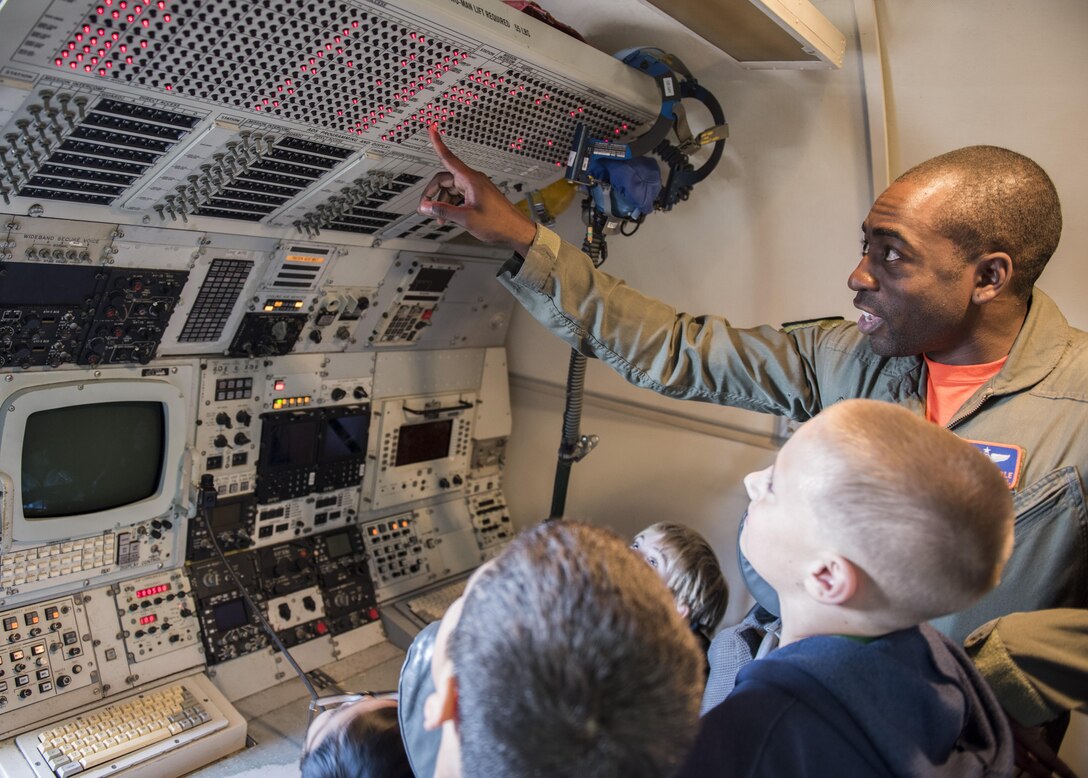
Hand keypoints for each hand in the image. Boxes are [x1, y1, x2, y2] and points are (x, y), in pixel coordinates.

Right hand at [417, 124, 537, 254]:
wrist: (515, 230)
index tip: (431, 129)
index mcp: (470, 180)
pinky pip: (459, 195)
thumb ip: (443, 211)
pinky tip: (450, 217)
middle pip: (444, 179)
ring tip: (439, 219)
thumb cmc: (498, 222)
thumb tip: (426, 207)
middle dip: (432, 193)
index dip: (437, 143)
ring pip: (451, 189)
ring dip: (442, 202)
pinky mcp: (478, 195)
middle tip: (424, 208)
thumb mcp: (466, 218)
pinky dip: (452, 205)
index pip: (448, 158)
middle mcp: (473, 180)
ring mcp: (476, 187)